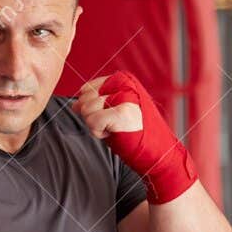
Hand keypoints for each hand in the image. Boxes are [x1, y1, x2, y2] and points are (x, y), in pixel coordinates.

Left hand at [74, 72, 196, 202]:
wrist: (157, 152)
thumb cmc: (134, 133)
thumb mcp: (112, 112)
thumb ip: (93, 104)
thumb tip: (74, 105)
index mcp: (123, 80)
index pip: (87, 88)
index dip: (90, 107)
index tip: (110, 115)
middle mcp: (125, 84)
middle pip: (84, 99)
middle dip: (92, 116)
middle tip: (113, 124)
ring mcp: (125, 96)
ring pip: (86, 110)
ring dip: (96, 126)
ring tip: (116, 128)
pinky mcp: (122, 112)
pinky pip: (92, 122)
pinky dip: (99, 133)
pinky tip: (115, 133)